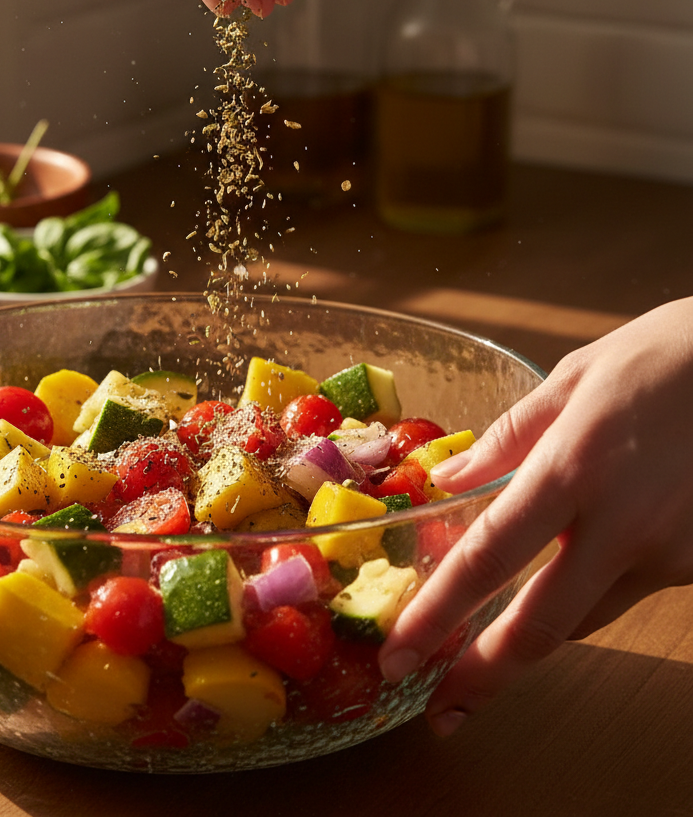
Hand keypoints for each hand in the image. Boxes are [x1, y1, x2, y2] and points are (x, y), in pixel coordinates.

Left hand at [378, 296, 692, 735]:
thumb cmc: (671, 356)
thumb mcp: (577, 376)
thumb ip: (509, 437)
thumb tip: (449, 481)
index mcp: (576, 470)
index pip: (492, 557)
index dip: (441, 613)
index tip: (401, 651)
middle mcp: (625, 527)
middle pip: (544, 625)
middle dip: (484, 674)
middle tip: (438, 710)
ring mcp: (673, 554)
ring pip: (587, 618)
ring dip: (532, 645)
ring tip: (483, 660)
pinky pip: (628, 590)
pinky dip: (585, 596)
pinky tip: (560, 584)